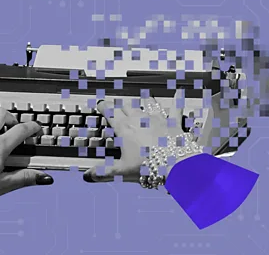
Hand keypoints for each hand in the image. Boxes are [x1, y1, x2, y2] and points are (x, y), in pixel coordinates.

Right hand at [83, 90, 197, 182]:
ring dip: (143, 102)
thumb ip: (104, 172)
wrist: (174, 163)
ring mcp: (156, 119)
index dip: (104, 106)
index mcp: (124, 128)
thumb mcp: (122, 171)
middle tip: (117, 106)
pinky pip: (175, 107)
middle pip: (126, 106)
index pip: (110, 111)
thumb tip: (89, 176)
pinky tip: (179, 93)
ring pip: (147, 104)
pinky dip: (177, 100)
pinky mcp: (172, 122)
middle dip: (121, 105)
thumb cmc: (148, 166)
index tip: (101, 104)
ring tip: (142, 98)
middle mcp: (139, 119)